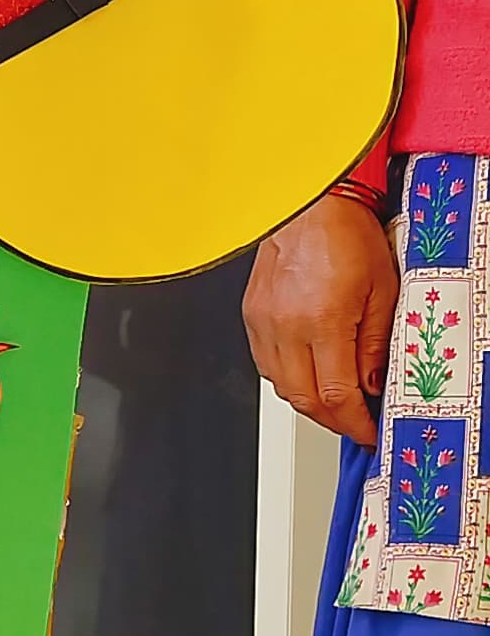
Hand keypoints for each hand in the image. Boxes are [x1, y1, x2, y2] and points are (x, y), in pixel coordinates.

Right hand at [244, 190, 399, 445]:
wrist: (310, 205)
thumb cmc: (346, 235)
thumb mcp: (383, 291)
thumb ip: (375, 344)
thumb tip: (372, 383)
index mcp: (322, 320)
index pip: (336, 394)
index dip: (354, 422)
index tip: (367, 431)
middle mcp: (286, 326)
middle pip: (304, 399)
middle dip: (332, 421)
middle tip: (354, 423)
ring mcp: (264, 323)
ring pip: (281, 386)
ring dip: (309, 403)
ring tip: (333, 402)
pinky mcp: (252, 316)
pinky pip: (266, 364)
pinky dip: (288, 379)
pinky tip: (306, 374)